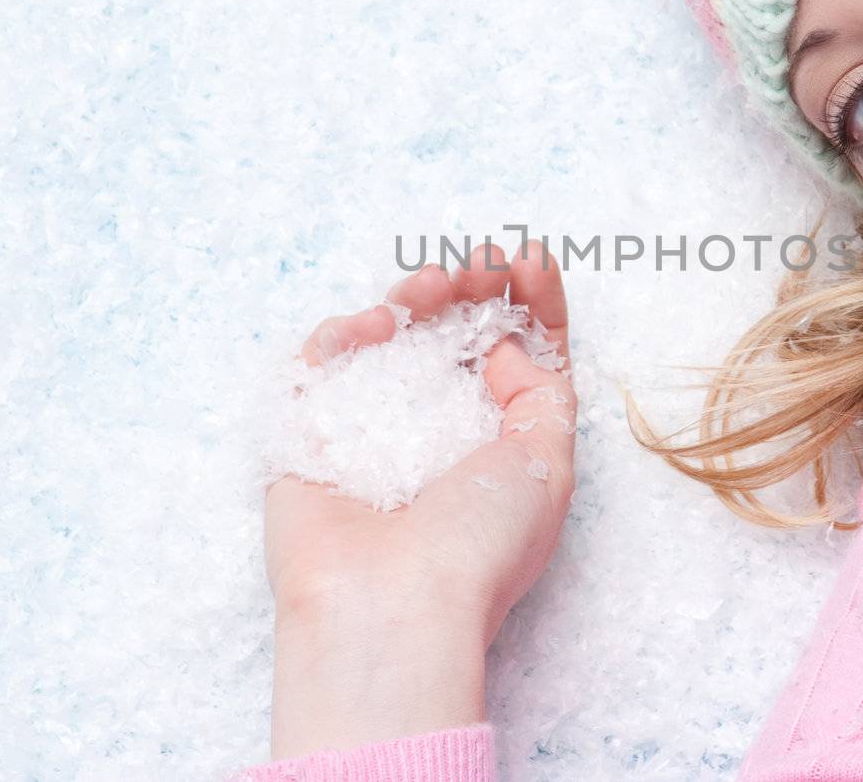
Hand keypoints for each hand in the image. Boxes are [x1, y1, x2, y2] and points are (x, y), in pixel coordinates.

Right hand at [263, 238, 574, 757]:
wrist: (392, 603)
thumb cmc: (481, 544)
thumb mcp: (550, 461)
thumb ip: (544, 391)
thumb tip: (506, 346)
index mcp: (499, 444)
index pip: (520, 356)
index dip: (530, 302)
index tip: (531, 259)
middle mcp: (438, 433)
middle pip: (454, 336)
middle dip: (472, 288)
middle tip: (480, 266)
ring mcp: (373, 427)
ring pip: (391, 338)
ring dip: (417, 295)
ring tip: (434, 285)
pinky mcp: (312, 427)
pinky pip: (325, 359)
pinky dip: (350, 329)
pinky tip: (380, 325)